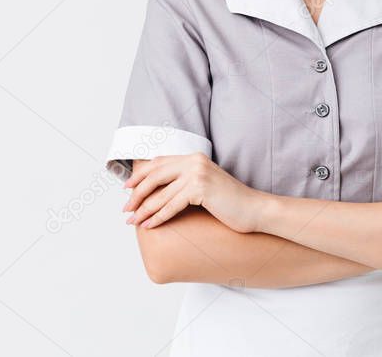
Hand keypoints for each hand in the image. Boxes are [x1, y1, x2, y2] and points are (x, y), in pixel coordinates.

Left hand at [122, 154, 266, 232]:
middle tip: (126, 209)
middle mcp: (194, 161)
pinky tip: (149, 225)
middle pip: (155, 175)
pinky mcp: (201, 188)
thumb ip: (186, 183)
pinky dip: (158, 216)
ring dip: (144, 209)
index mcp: (194, 157)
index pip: (159, 162)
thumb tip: (158, 194)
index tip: (127, 189)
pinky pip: (172, 205)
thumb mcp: (205, 187)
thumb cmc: (230, 203)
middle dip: (137, 194)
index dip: (140, 175)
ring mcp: (198, 173)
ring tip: (133, 221)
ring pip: (161, 193)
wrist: (255, 210)